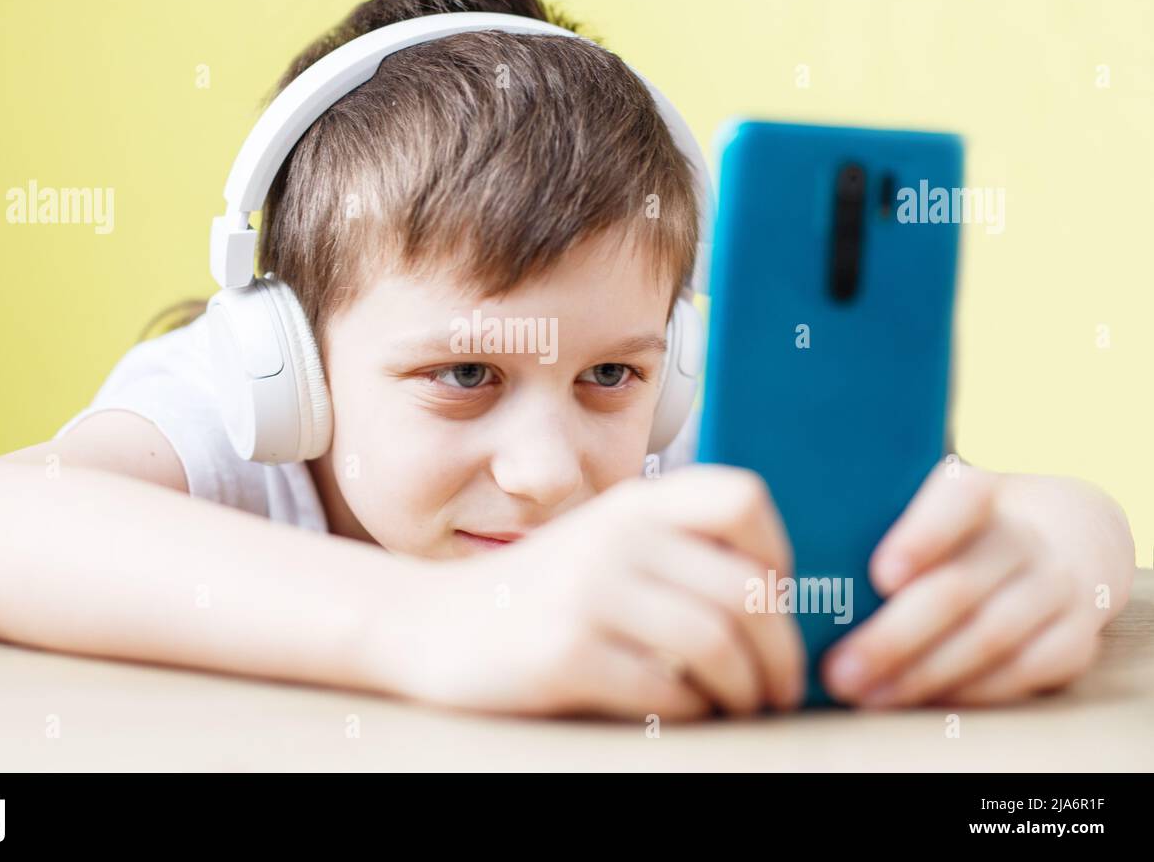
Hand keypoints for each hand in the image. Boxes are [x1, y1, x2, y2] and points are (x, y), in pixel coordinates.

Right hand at [373, 465, 805, 720]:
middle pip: (744, 590)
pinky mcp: (565, 653)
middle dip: (779, 652)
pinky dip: (692, 711)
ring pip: (715, 643)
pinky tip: (682, 711)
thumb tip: (772, 596)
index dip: (778, 552)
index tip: (775, 601)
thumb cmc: (537, 594)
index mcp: (632, 504)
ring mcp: (587, 593)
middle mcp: (614, 537)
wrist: (429, 624)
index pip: (740, 498)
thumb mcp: (601, 544)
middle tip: (780, 686)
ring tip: (740, 706)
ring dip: (745, 689)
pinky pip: (666, 689)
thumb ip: (671, 549)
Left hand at [821, 459, 1104, 707]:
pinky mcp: (1074, 636)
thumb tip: (785, 561)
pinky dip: (968, 691)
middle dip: (892, 637)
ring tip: (864, 694)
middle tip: (837, 671)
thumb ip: (867, 521)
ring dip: (921, 674)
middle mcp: (1021, 536)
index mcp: (977, 493)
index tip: (880, 575)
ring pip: (989, 636)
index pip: (960, 496)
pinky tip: (919, 701)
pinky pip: (1023, 671)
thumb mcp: (919, 507)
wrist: (1061, 543)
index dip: (923, 535)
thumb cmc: (950, 532)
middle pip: (958, 587)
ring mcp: (1054, 586)